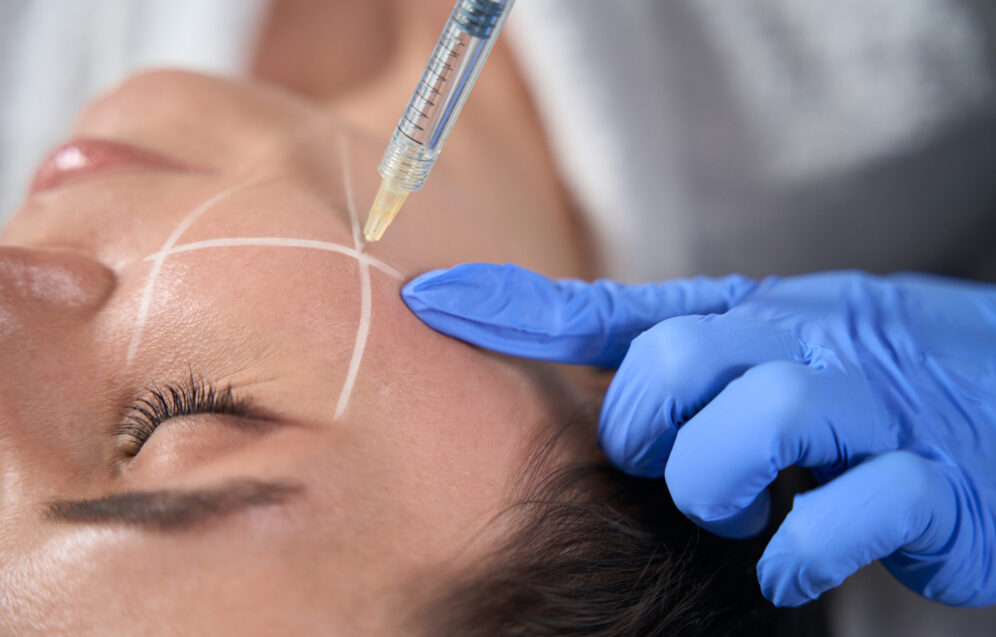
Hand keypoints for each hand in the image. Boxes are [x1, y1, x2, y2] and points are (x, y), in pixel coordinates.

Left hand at [402, 263, 995, 607]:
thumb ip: (627, 332)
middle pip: (678, 363)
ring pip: (759, 425)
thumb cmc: (845, 379)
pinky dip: (801, 550)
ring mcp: (870, 413)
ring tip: (739, 505)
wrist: (995, 399)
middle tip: (676, 460)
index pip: (618, 313)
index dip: (520, 312)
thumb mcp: (741, 342)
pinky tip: (792, 554)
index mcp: (749, 316)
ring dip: (721, 484)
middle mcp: (802, 347)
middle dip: (650, 427)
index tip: (431, 305)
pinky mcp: (932, 485)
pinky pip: (846, 514)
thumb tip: (505, 309)